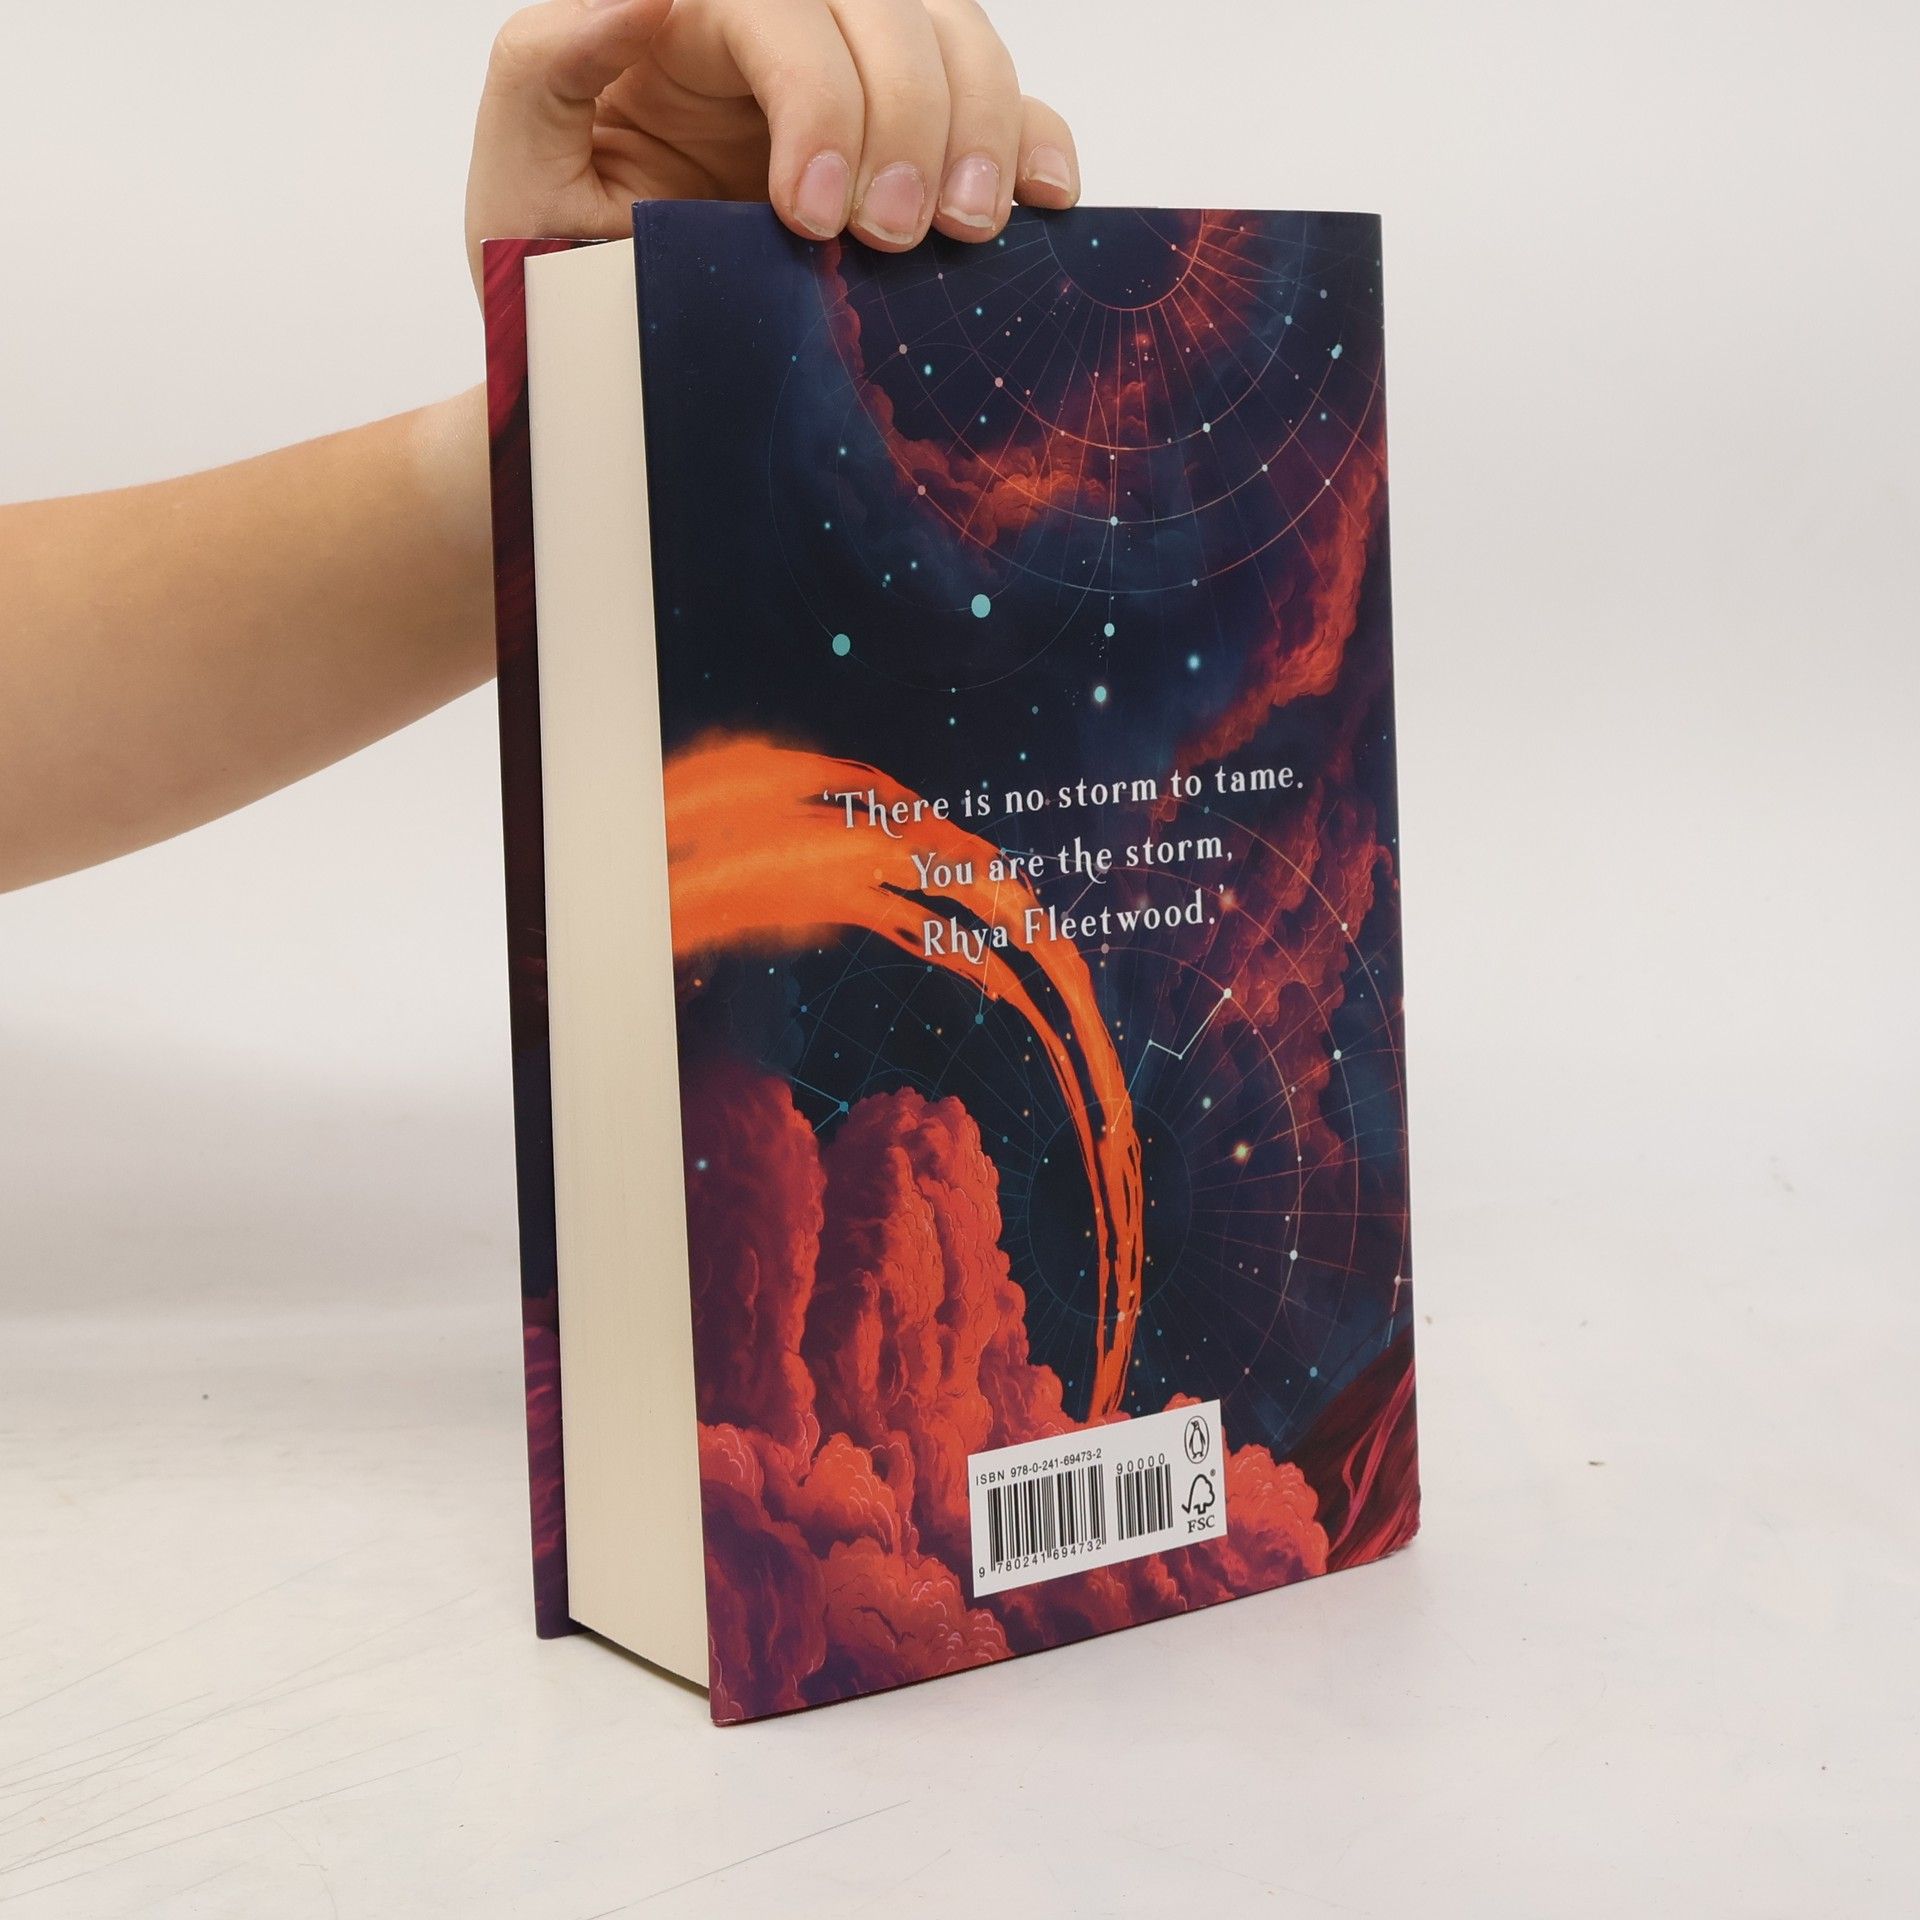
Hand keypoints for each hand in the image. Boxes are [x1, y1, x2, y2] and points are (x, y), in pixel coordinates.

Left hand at [466, 0, 1079, 290]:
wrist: (597, 343)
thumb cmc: (554, 254)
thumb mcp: (520, 161)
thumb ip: (551, 61)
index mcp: (691, 18)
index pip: (783, 6)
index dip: (820, 97)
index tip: (814, 215)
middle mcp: (784, 31)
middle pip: (890, 8)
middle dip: (910, 118)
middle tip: (893, 237)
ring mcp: (858, 83)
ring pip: (959, 39)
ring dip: (981, 130)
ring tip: (962, 233)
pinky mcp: (911, 146)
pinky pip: (1005, 107)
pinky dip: (1035, 142)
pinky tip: (1041, 203)